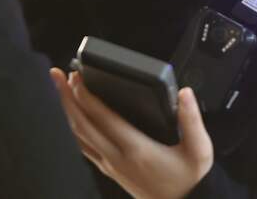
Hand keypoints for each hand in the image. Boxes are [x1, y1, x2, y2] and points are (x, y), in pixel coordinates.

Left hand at [50, 68, 213, 198]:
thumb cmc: (190, 181)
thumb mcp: (200, 151)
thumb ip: (193, 121)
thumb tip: (184, 94)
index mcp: (137, 149)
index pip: (102, 118)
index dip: (85, 95)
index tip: (76, 77)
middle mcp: (117, 157)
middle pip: (81, 124)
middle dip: (66, 97)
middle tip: (56, 75)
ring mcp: (110, 165)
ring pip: (77, 136)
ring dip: (65, 111)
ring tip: (58, 90)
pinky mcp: (108, 170)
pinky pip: (83, 147)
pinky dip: (72, 128)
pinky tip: (69, 116)